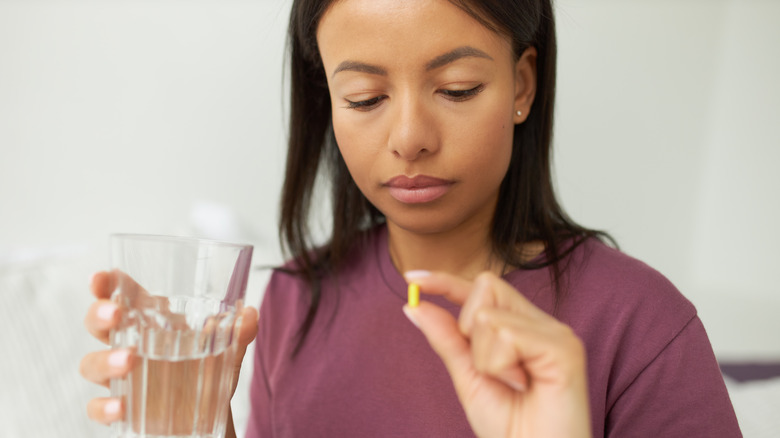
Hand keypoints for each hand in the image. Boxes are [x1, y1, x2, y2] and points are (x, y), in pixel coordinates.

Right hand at [79, 270, 258, 427]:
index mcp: (151, 320)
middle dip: (99, 314)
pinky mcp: (120, 407)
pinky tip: (120, 407)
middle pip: (99, 323)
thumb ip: (238, 333)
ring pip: (92, 363)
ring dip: (106, 360)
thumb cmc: (207, 370)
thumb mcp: (227, 350)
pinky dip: (104, 406)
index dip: (107, 284)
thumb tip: (250, 313)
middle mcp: (129, 344)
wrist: (208, 414)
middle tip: (114, 314)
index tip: (101, 276)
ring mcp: (120, 376)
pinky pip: (97, 406)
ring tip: (130, 360)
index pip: (122, 294)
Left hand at [402, 271, 590, 437]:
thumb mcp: (468, 378)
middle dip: (469, 329)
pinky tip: (524, 385)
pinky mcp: (565, 347)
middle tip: (493, 369)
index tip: (411, 278)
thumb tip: (415, 305)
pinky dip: (502, 365)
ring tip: (513, 384)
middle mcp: (540, 323)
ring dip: (486, 358)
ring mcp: (556, 333)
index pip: (481, 289)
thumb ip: (447, 339)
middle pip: (486, 286)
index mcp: (520, 327)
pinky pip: (508, 335)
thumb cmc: (510, 428)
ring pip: (489, 316)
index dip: (445, 280)